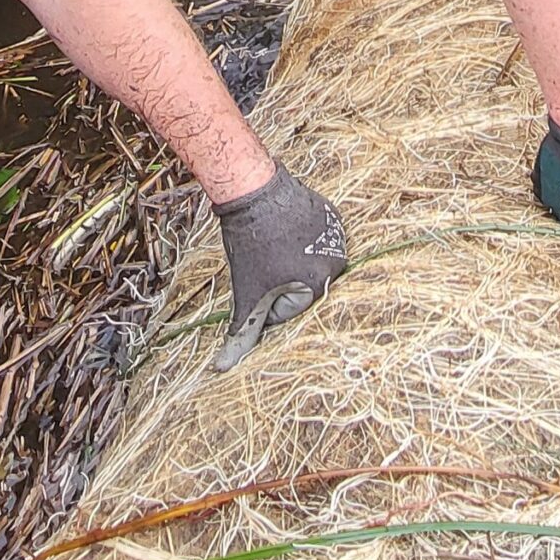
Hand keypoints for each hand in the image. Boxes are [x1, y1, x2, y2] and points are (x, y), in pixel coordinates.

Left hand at [210, 163, 348, 370]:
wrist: (253, 189)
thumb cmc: (249, 242)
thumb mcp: (246, 291)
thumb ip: (242, 333)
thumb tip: (222, 370)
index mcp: (319, 285)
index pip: (288, 310)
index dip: (264, 297)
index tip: (255, 275)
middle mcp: (336, 263)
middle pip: (301, 288)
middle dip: (279, 279)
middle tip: (262, 259)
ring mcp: (337, 235)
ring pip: (308, 262)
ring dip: (290, 258)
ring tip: (273, 242)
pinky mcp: (331, 215)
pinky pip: (315, 237)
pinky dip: (300, 237)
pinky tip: (285, 227)